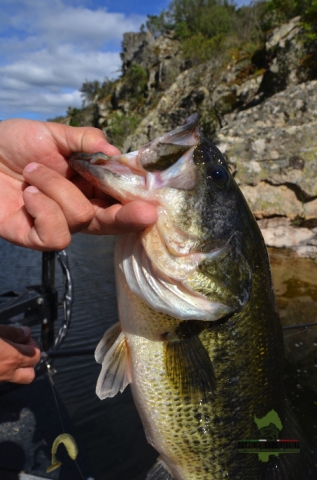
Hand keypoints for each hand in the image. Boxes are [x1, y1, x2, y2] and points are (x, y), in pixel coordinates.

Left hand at [0, 119, 156, 249]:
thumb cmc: (12, 143)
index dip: (135, 199)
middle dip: (129, 216)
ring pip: (81, 217)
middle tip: (146, 212)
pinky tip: (28, 194)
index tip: (154, 200)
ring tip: (32, 172)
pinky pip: (57, 235)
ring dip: (57, 189)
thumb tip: (114, 153)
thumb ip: (84, 141)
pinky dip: (43, 209)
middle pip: (112, 221)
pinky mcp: (36, 238)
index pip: (117, 197)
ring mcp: (57, 224)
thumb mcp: (52, 134)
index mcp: (87, 184)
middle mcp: (77, 207)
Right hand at [0, 325, 40, 383]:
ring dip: (15, 368)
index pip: (36, 355)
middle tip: (19, 349)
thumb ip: (13, 332)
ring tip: (6, 353)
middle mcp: (6, 372)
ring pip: (15, 378)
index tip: (24, 336)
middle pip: (29, 374)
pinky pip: (2, 378)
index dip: (32, 344)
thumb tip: (26, 333)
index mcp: (12, 358)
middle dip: (28, 362)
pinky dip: (3, 369)